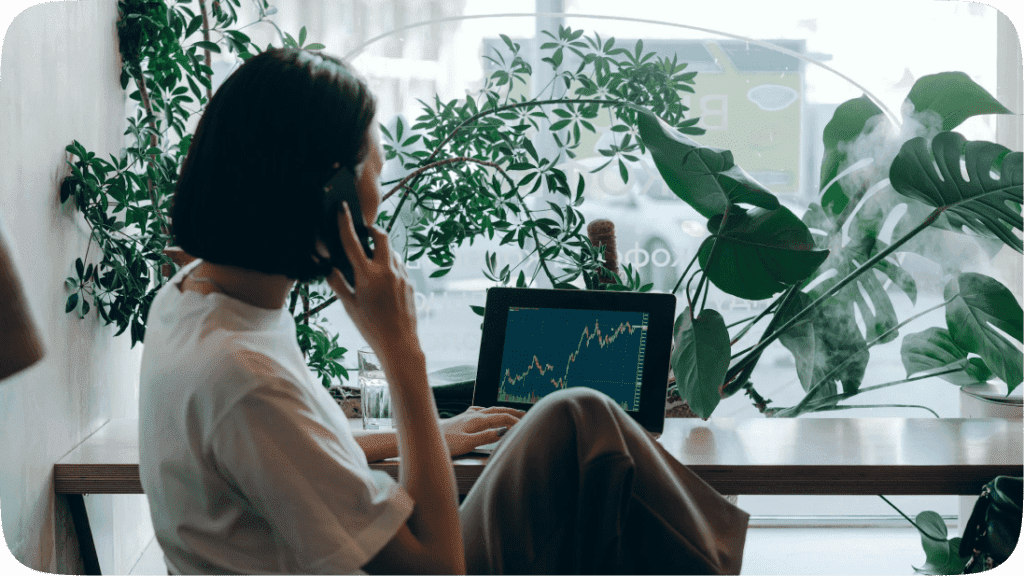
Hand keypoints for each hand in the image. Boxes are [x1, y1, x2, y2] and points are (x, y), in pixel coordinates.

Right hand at [324, 202, 419, 357]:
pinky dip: (390, 266)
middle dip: (373, 230)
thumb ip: (338, 283)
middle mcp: (386, 271)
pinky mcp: (411, 283)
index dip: (345, 223)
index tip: (342, 208)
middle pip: (382, 236)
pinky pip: (399, 267)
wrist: (400, 343)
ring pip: (392, 252)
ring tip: (372, 263)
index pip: (352, 242)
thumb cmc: (371, 327)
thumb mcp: (349, 306)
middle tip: (365, 232)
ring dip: (382, 251)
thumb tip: (328, 268)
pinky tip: (384, 280)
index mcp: (367, 275)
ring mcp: (401, 276)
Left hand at [439, 406, 526, 456]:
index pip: (501, 418)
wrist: (426, 436)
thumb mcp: (467, 443)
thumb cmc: (446, 442)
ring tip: (512, 412)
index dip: (515, 421)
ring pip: (490, 410)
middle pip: (498, 411)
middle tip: (526, 415)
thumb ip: (486, 436)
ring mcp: (468, 414)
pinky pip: (481, 410)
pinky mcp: (462, 417)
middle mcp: (474, 414)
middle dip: (512, 412)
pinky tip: (487, 412)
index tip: (526, 425)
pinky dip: (490, 411)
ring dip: (503, 411)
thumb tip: (503, 431)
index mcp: (478, 420)